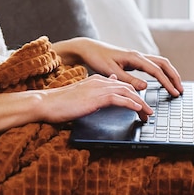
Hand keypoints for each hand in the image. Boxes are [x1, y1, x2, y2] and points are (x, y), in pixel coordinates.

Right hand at [38, 74, 153, 122]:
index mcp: (98, 80)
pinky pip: (119, 99)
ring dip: (140, 104)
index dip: (134, 96)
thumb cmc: (61, 102)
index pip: (122, 86)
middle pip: (128, 89)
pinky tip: (138, 110)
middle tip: (148, 113)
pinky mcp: (96, 97)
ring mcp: (99, 88)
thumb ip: (97, 92)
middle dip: (141, 101)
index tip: (141, 106)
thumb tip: (109, 88)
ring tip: (147, 114)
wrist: (45, 103)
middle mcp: (101, 81)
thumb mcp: (83, 95)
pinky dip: (131, 104)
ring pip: (127, 93)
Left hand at [52, 37, 182, 96]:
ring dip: (170, 74)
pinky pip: (155, 65)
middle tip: (181, 90)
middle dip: (174, 77)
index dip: (167, 83)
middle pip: (164, 64)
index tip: (174, 93)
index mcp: (135, 57)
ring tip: (176, 86)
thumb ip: (128, 80)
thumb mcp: (111, 72)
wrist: (89, 49)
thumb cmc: (98, 59)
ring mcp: (139, 57)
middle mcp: (140, 56)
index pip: (157, 71)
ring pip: (161, 63)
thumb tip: (146, 87)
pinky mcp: (136, 60)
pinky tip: (164, 81)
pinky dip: (163, 72)